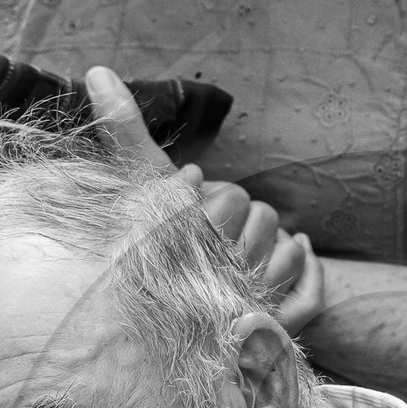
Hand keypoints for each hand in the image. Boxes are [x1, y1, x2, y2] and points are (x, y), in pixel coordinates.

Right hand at [85, 68, 321, 329]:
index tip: (188, 201)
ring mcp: (252, 310)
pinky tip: (299, 245)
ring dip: (273, 239)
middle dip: (242, 214)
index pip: (229, 198)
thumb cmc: (145, 249)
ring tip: (247, 242)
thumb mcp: (138, 187)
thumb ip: (124, 131)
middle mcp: (224, 279)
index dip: (211, 195)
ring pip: (286, 250)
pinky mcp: (276, 332)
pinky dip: (307, 268)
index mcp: (190, 247)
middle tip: (215, 227)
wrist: (145, 337)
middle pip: (261, 217)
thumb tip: (97, 70)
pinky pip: (309, 295)